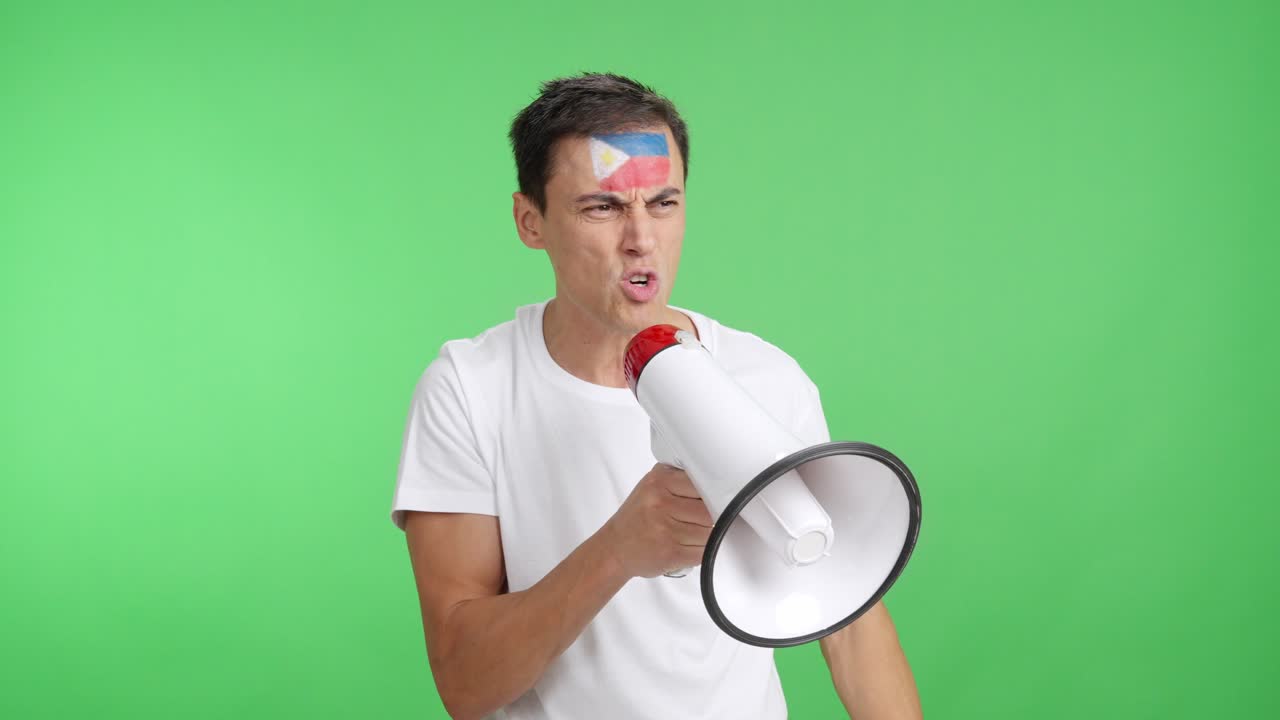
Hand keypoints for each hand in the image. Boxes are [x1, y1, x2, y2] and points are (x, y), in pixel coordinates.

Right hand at [600, 463, 714, 578]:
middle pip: (708, 510)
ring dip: (707, 535)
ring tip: (692, 532)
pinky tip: (689, 545)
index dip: (711, 494)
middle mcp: (661, 504)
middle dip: (710, 516)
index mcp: (659, 482)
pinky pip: (703, 551)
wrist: (614, 547)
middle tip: (700, 518)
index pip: (702, 485)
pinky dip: (702, 551)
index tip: (712, 499)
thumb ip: (677, 476)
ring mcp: (666, 530)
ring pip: (709, 532)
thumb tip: (710, 475)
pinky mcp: (671, 553)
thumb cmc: (636, 517)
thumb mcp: (650, 485)